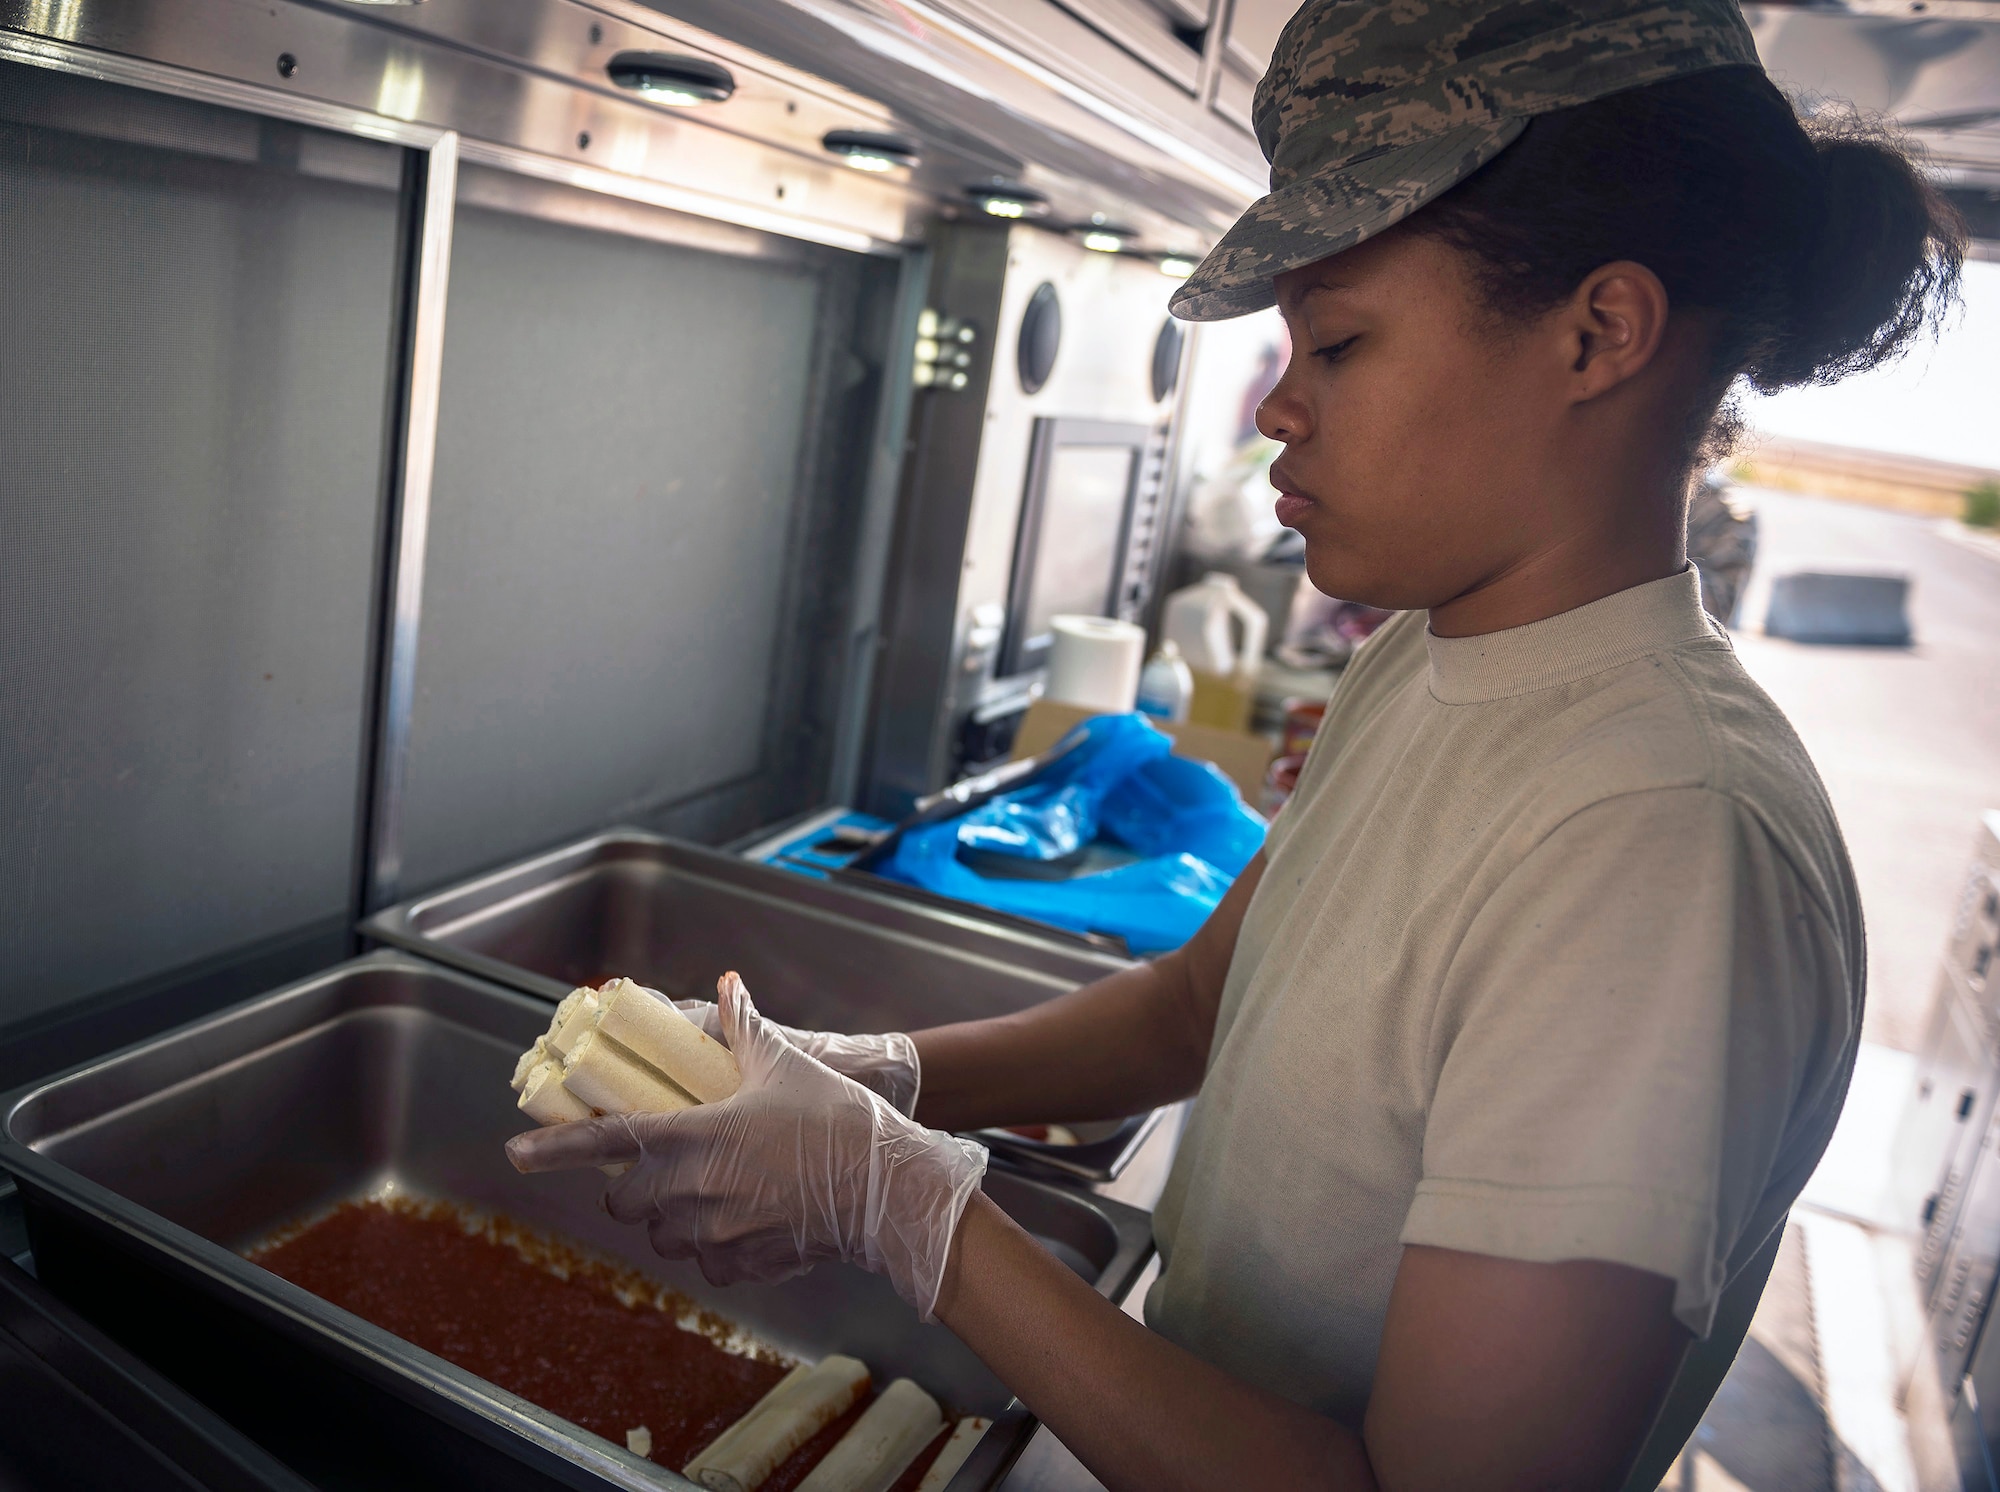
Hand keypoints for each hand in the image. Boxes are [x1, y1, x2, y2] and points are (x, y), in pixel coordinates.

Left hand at [507, 974, 985, 1320]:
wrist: (884, 1186)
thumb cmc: (835, 1118)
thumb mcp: (785, 1063)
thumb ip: (745, 1025)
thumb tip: (728, 985)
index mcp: (694, 1136)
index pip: (606, 1142)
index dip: (554, 1148)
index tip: (515, 1152)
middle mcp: (692, 1190)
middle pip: (625, 1199)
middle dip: (631, 1184)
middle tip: (659, 1163)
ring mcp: (714, 1233)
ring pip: (660, 1233)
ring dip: (667, 1215)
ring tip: (704, 1190)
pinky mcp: (740, 1263)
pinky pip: (703, 1260)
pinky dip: (709, 1244)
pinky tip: (739, 1220)